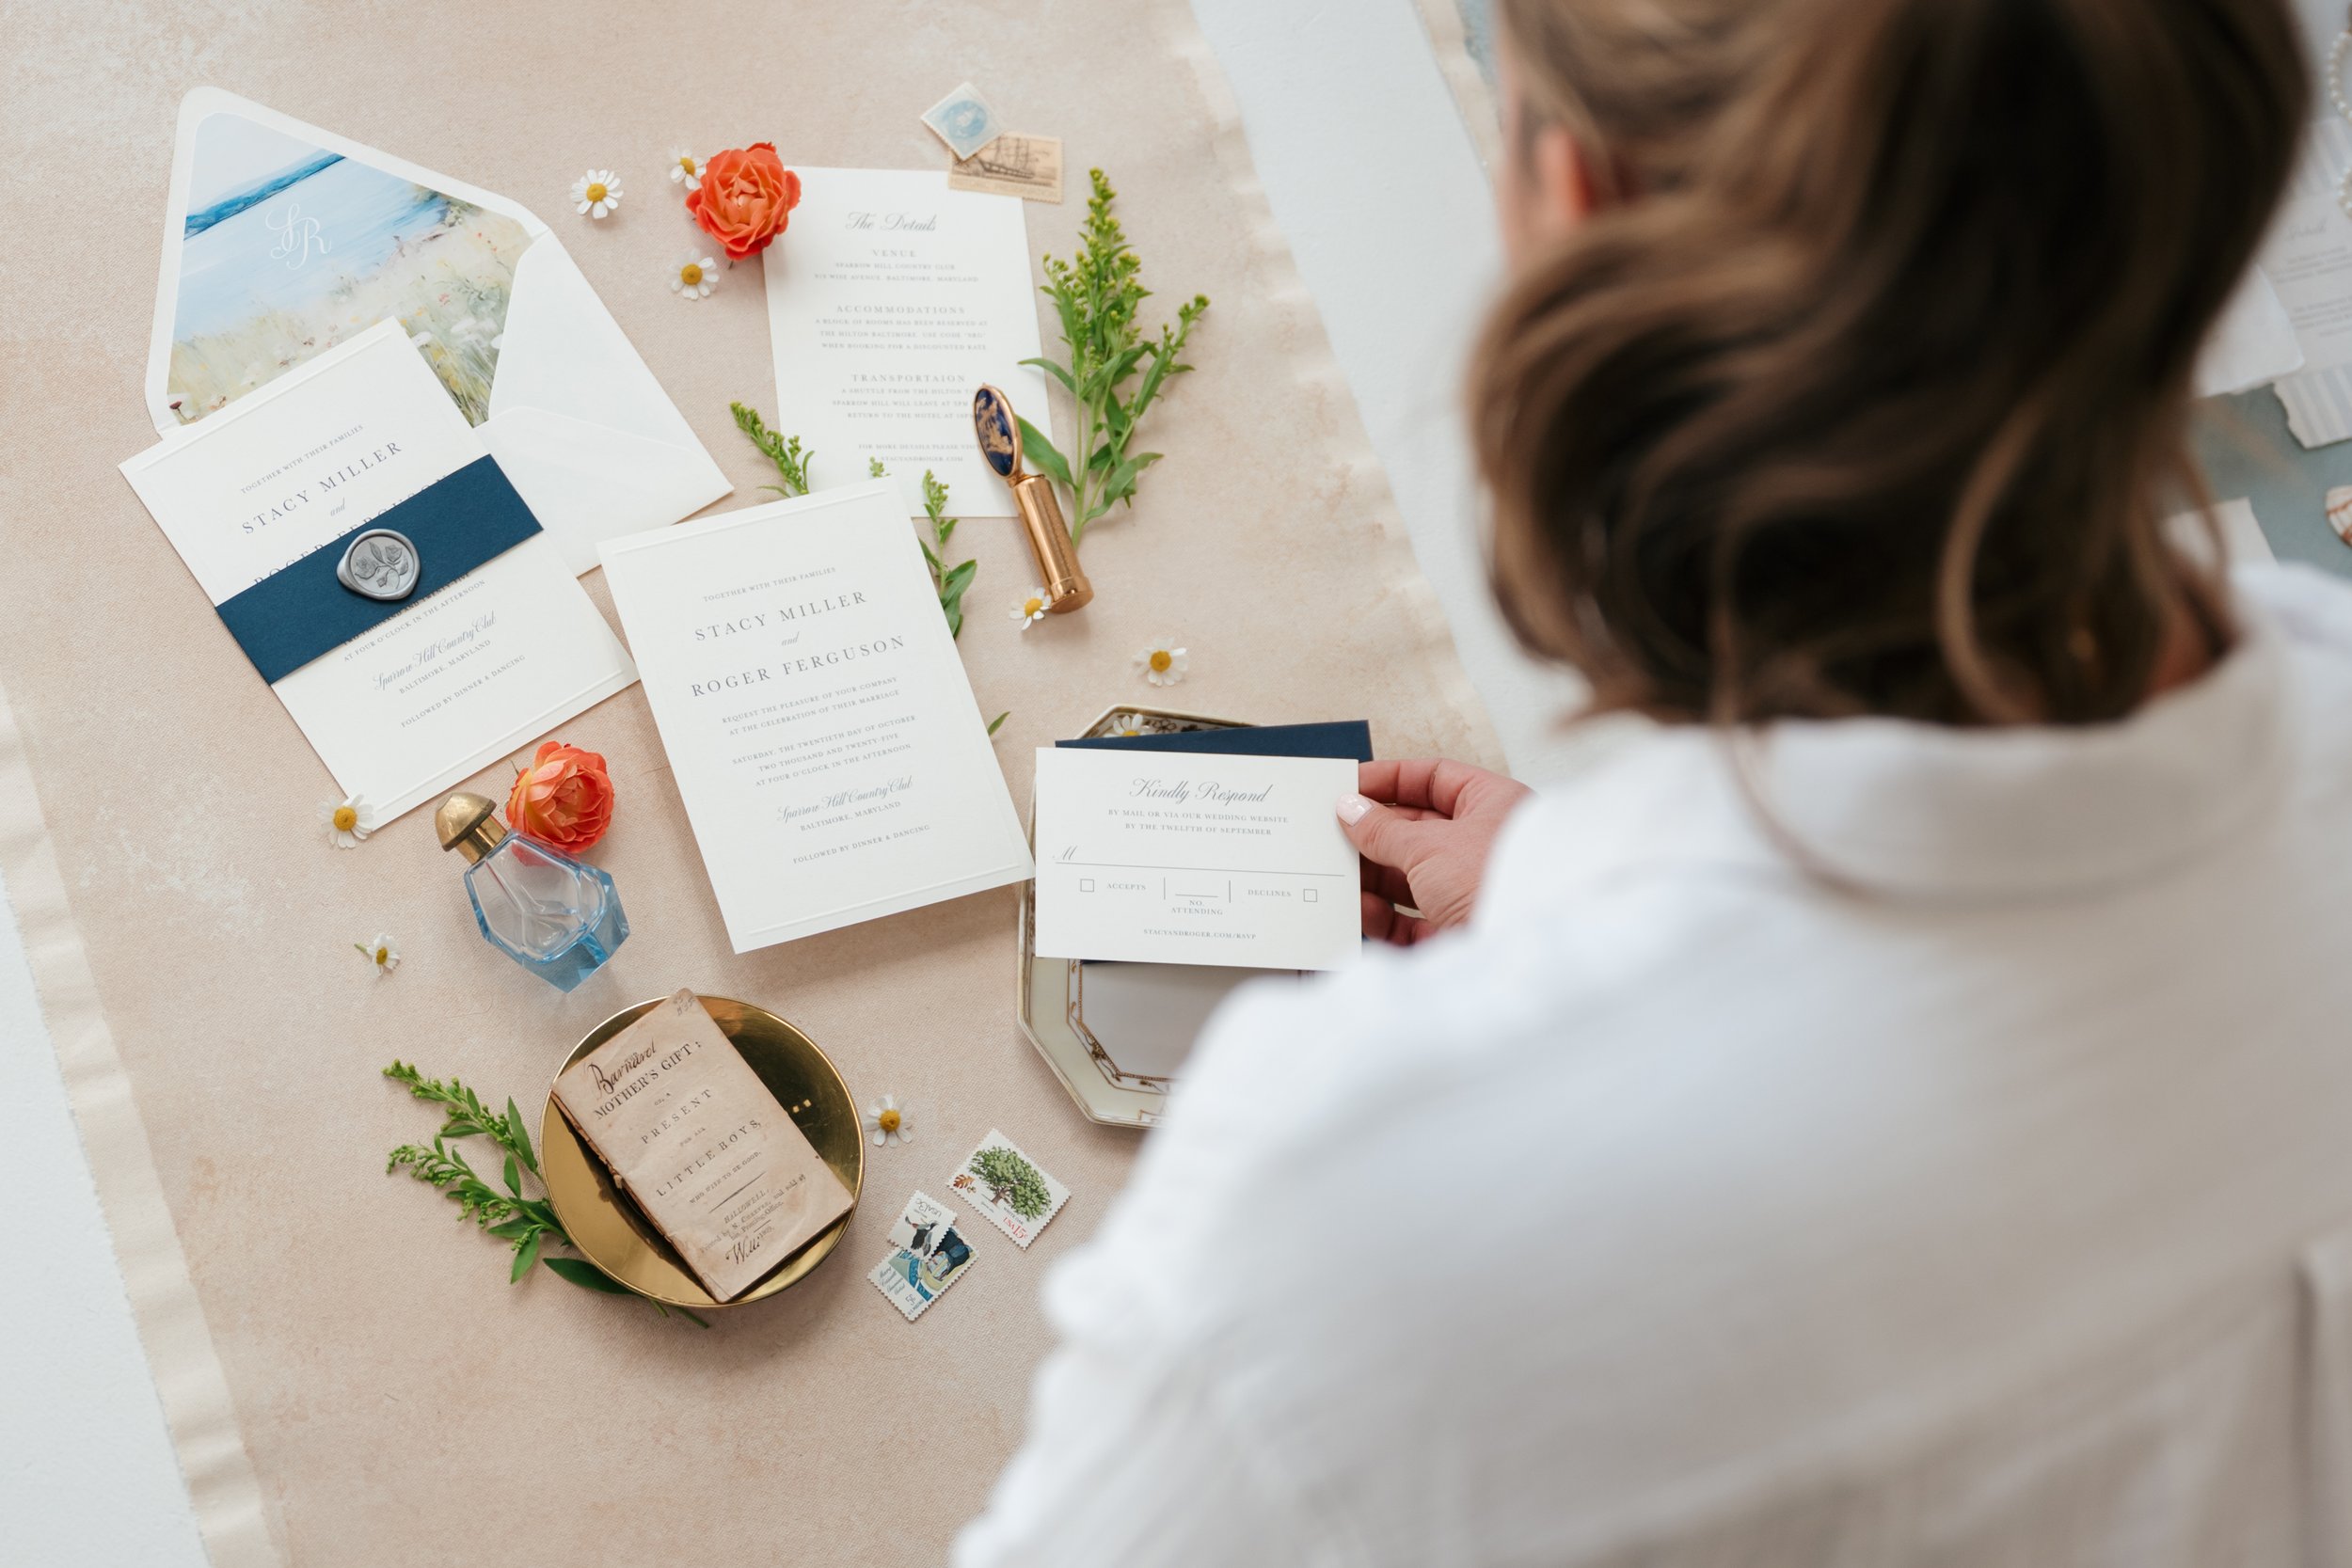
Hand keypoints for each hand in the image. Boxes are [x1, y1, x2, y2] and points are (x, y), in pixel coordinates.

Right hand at [1337, 758, 1532, 944]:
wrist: (1522, 957)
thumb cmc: (1498, 885)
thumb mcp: (1430, 845)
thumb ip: (1383, 829)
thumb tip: (1351, 810)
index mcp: (1495, 806)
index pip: (1436, 778)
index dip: (1390, 780)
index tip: (1350, 787)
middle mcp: (1487, 846)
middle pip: (1417, 830)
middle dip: (1375, 835)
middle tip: (1334, 834)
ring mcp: (1473, 891)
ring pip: (1411, 877)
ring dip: (1374, 877)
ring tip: (1341, 874)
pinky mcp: (1460, 932)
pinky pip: (1412, 920)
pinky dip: (1385, 916)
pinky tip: (1363, 909)